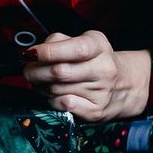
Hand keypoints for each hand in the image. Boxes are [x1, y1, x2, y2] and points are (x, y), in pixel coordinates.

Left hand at [22, 33, 146, 122]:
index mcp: (99, 47)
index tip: (29, 54)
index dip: (46, 52)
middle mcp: (103, 69)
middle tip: (28, 71)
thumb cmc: (95, 60)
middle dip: (34, 72)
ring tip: (42, 82)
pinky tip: (53, 95)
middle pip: (59, 72)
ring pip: (57, 90)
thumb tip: (32, 54)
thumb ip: (58, 41)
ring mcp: (101, 92)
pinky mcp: (96, 111)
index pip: (74, 49)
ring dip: (41, 86)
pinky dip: (51, 100)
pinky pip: (63, 105)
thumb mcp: (83, 41)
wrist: (125, 85)